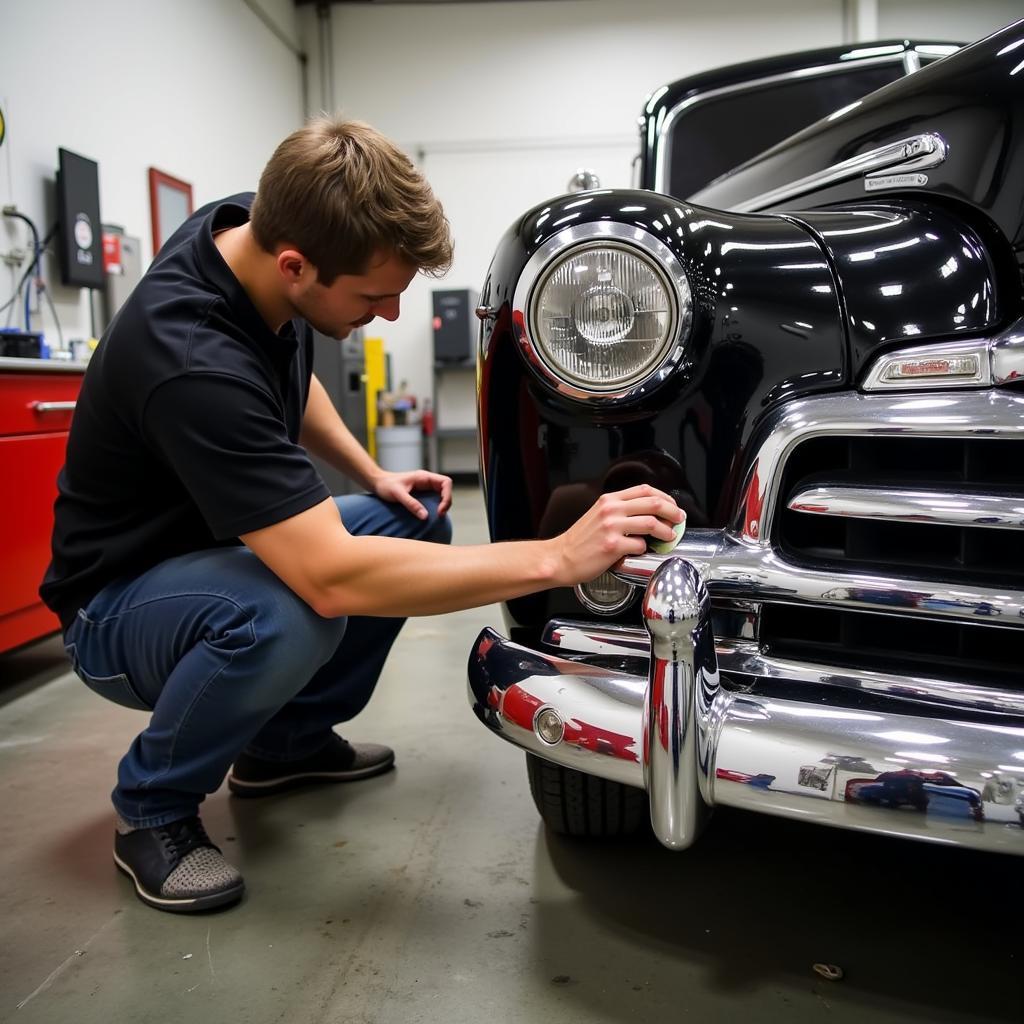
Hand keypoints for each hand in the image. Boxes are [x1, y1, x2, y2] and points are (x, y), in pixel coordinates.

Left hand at [372, 469, 452, 518]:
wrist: (377, 483)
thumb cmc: (386, 485)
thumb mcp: (398, 494)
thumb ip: (411, 504)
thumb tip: (425, 516)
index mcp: (424, 477)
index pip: (446, 482)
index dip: (447, 496)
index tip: (440, 509)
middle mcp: (427, 481)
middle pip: (446, 489)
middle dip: (446, 502)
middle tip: (439, 515)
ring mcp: (425, 487)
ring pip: (441, 494)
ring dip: (442, 504)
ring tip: (437, 516)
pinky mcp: (421, 493)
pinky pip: (434, 499)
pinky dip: (436, 506)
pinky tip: (431, 514)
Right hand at [550, 485, 684, 585]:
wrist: (560, 558)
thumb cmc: (579, 541)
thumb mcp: (598, 515)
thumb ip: (620, 511)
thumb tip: (648, 514)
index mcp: (609, 500)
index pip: (645, 490)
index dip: (665, 497)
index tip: (673, 506)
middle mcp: (611, 510)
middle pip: (654, 503)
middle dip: (673, 512)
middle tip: (679, 520)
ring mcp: (612, 527)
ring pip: (651, 523)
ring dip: (666, 531)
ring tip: (669, 536)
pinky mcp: (613, 546)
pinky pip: (640, 545)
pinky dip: (645, 548)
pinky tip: (641, 550)